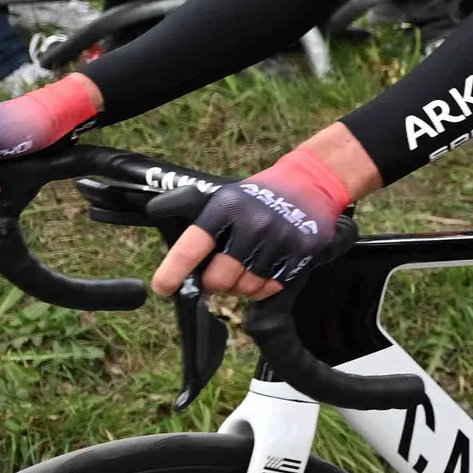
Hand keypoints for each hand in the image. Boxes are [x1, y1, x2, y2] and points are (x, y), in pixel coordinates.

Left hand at [152, 150, 354, 299]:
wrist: (310, 184)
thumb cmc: (257, 197)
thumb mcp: (222, 197)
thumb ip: (194, 219)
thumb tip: (165, 242)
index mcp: (225, 207)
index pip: (192, 247)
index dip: (173, 272)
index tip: (162, 288)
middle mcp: (252, 223)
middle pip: (220, 279)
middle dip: (213, 285)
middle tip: (216, 279)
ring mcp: (279, 239)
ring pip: (246, 288)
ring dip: (240, 288)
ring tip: (242, 272)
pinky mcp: (301, 252)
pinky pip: (271, 288)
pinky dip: (262, 289)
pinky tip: (262, 273)